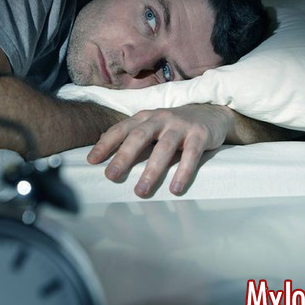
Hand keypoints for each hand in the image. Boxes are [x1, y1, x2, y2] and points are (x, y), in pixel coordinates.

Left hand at [86, 104, 234, 197]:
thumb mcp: (151, 125)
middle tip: (111, 176)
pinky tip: (175, 189)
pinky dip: (183, 172)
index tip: (91, 161)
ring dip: (151, 171)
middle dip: (123, 157)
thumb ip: (130, 134)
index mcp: (145, 117)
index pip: (121, 129)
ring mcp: (181, 125)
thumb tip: (101, 146)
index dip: (106, 144)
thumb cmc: (174, 124)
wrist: (212, 113)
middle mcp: (160, 118)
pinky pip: (191, 155)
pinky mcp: (200, 135)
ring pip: (163, 148)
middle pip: (139, 137)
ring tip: (141, 191)